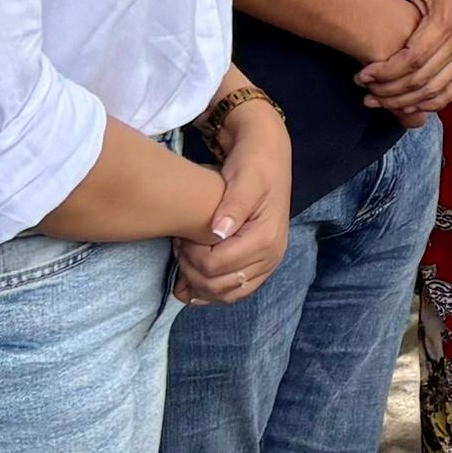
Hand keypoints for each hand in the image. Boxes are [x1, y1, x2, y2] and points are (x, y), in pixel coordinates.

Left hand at [176, 97, 292, 304]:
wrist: (269, 157)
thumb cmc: (254, 164)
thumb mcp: (244, 177)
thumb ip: (233, 205)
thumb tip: (219, 232)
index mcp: (267, 237)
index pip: (217, 265)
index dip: (191, 256)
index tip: (181, 236)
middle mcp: (272, 256)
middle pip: (220, 285)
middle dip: (191, 270)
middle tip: (179, 245)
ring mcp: (269, 263)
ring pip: (227, 295)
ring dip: (199, 285)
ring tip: (185, 259)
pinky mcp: (262, 265)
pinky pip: (235, 292)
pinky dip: (211, 292)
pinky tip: (192, 283)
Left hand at [359, 0, 451, 114]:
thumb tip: (354, 2)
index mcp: (445, 21)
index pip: (411, 60)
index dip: (384, 74)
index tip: (362, 77)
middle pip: (421, 80)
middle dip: (390, 92)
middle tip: (367, 95)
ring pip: (437, 91)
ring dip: (408, 102)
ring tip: (383, 103)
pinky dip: (433, 102)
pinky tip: (412, 103)